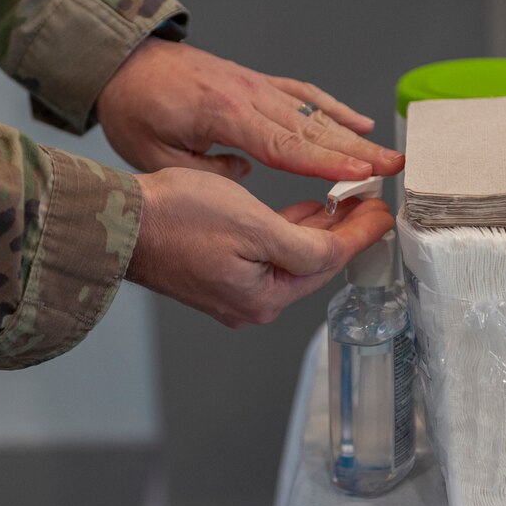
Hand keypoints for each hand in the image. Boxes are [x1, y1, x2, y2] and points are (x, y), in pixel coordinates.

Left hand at [98, 38, 404, 180]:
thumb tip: (245, 177)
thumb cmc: (133, 108)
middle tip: (396, 168)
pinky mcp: (255, 82)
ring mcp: (255, 85)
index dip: (324, 162)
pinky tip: (357, 121)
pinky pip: (301, 94)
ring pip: (312, 111)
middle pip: (310, 128)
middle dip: (356, 150)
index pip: (283, 144)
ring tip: (389, 154)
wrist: (123, 60)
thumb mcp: (154, 156)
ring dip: (353, 133)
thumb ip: (203, 173)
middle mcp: (248, 94)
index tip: (360, 175)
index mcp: (223, 114)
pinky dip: (331, 107)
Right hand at [128, 168, 394, 326]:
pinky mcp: (216, 276)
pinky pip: (264, 257)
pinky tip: (298, 214)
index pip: (328, 263)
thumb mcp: (254, 224)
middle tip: (369, 202)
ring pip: (289, 259)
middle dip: (343, 232)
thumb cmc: (177, 217)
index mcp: (262, 298)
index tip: (385, 211)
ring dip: (316, 230)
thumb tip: (337, 249)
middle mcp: (249, 304)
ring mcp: (231, 293)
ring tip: (342, 202)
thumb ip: (304, 242)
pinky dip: (286, 233)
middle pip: (311, 265)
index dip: (362, 233)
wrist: (120, 220)